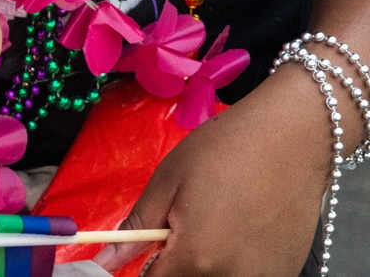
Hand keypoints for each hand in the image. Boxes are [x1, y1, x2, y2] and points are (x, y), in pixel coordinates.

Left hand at [101, 70, 329, 275]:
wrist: (292, 137)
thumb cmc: (225, 148)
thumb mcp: (170, 179)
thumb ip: (138, 226)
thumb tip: (106, 260)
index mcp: (196, 257)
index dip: (145, 266)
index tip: (148, 249)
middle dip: (178, 261)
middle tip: (187, 222)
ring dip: (208, 261)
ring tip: (218, 219)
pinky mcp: (285, 273)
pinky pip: (246, 275)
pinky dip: (237, 261)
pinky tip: (244, 228)